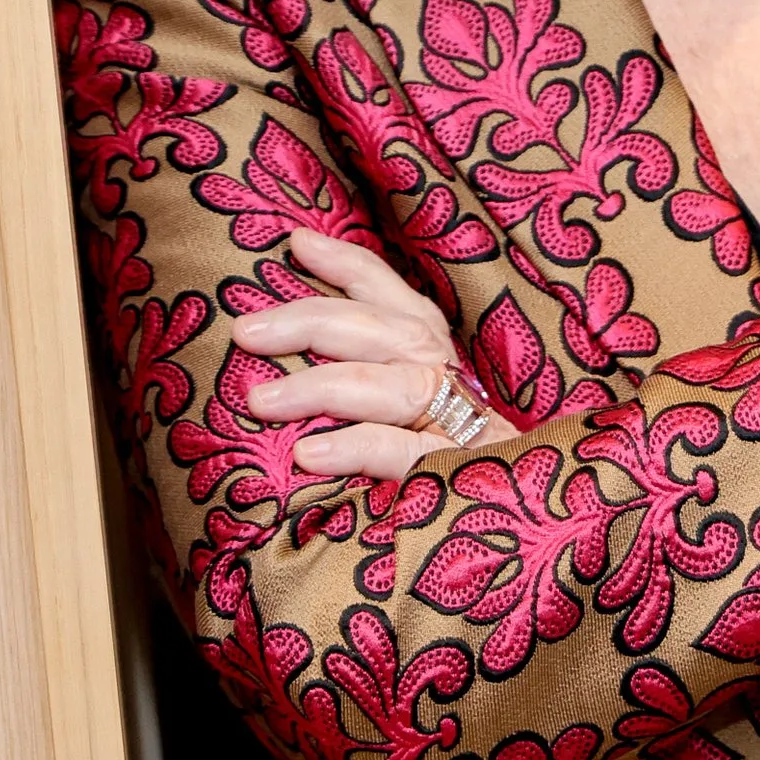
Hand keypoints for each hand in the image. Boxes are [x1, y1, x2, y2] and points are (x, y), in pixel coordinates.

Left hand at [231, 227, 485, 477]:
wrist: (512, 516)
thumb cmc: (443, 459)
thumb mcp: (409, 404)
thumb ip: (364, 371)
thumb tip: (281, 351)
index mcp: (433, 351)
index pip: (390, 295)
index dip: (346, 264)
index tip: (296, 242)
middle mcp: (446, 377)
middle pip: (382, 332)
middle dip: (311, 323)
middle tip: (247, 330)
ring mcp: (454, 426)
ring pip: (389, 387)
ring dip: (322, 387)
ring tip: (260, 399)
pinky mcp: (454, 476)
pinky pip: (403, 454)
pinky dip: (356, 447)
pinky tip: (309, 454)